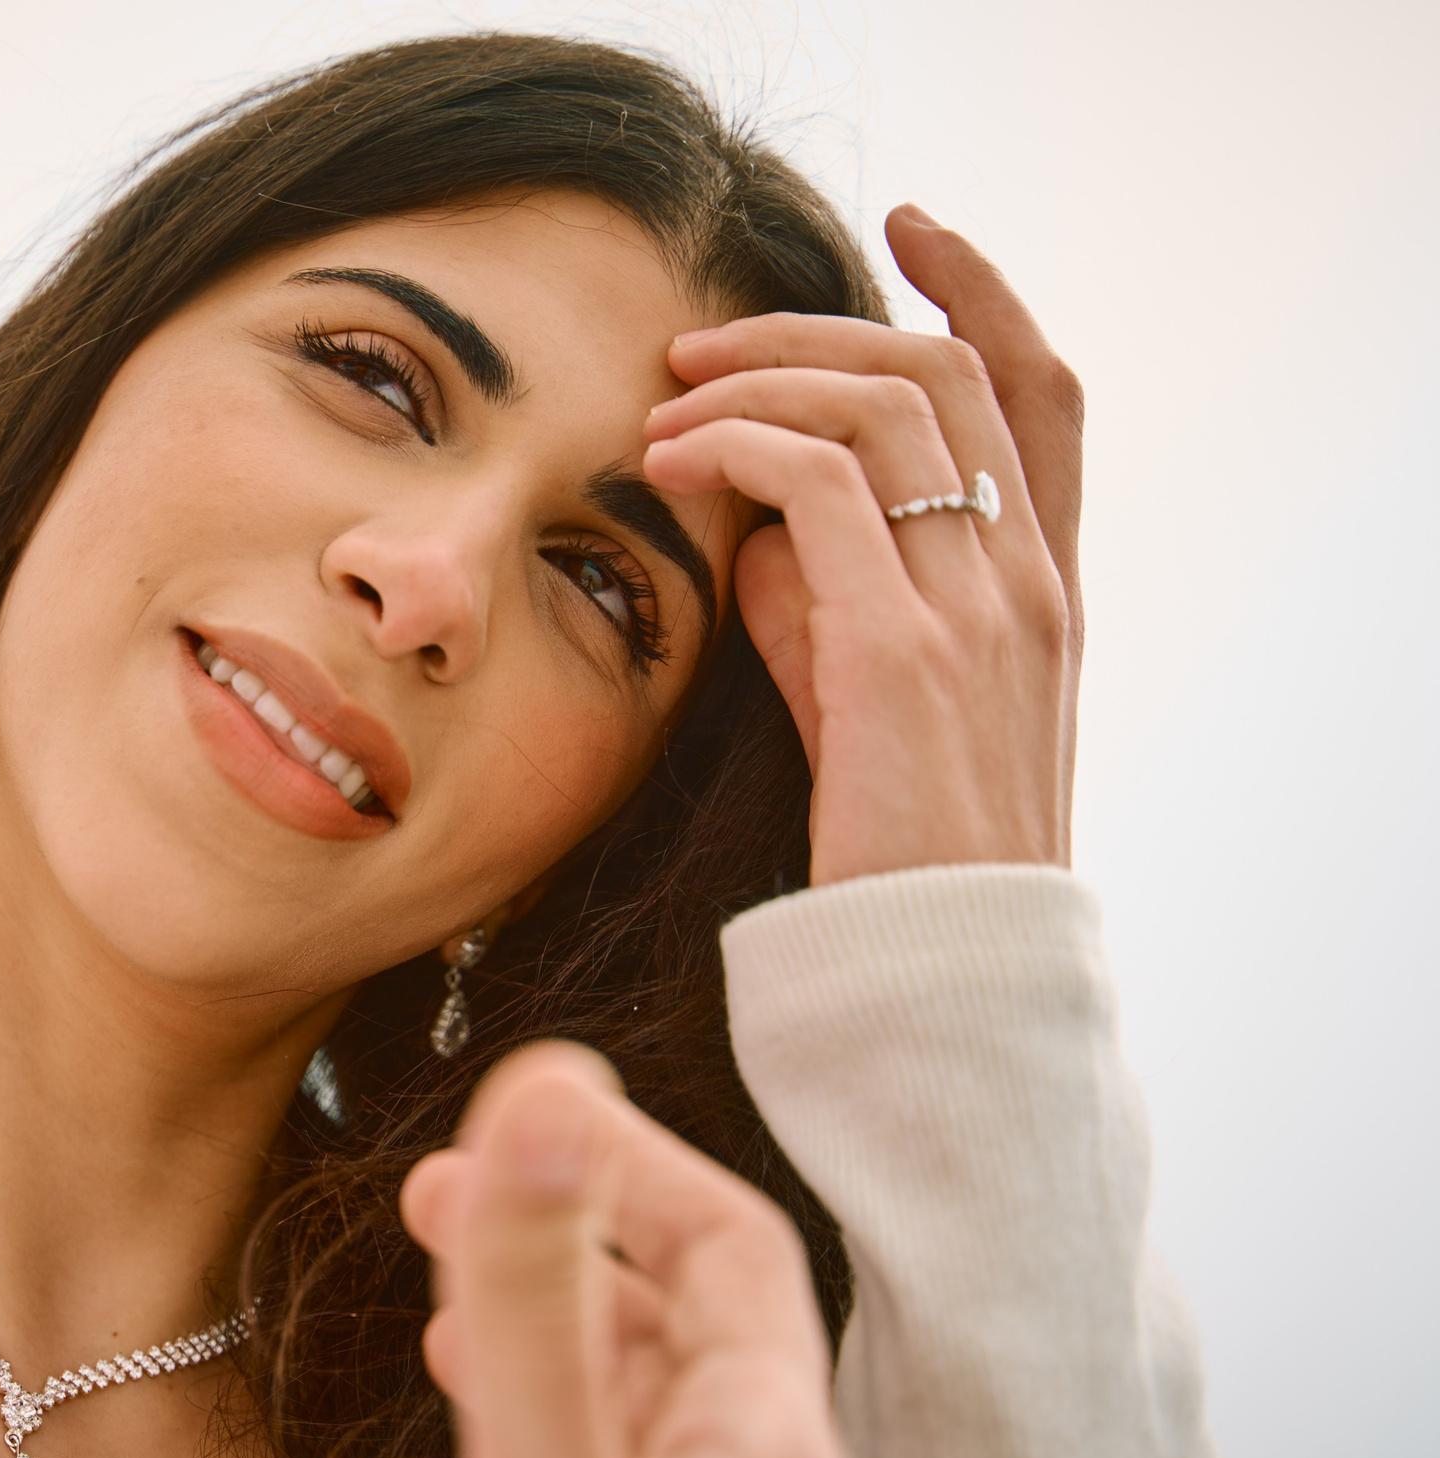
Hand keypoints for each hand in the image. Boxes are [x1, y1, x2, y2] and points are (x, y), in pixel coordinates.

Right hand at [398, 1044, 852, 1457]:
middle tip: (438, 1204)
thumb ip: (542, 1304)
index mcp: (765, 1456)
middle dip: (559, 1252)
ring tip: (443, 1327)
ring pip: (627, 1441)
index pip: (726, 1251)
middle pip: (672, 1337)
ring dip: (540, 1363)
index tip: (519, 1125)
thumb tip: (544, 1100)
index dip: (627, 1169)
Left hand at [642, 206, 1084, 884]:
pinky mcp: (900, 652)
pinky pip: (821, 484)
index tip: (907, 233)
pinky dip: (739, 443)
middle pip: (950, 371)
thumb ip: (823, 598)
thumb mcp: (864, 700)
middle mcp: (1030, 580)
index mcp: (1043, 585)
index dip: (984, 294)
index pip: (1042, 393)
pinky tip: (674, 461)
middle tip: (701, 340)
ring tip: (666, 401)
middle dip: (819, 327)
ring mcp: (979, 610)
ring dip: (760, 377)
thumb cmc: (891, 849)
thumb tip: (749, 519)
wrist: (937, 972)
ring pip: (886, 404)